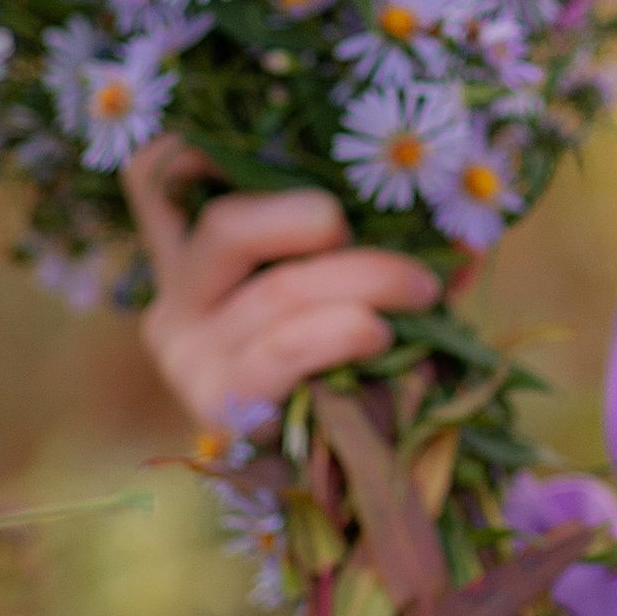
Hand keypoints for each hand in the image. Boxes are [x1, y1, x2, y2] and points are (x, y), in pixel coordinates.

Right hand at [124, 136, 442, 427]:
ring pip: (278, 290)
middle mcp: (175, 299)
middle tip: (382, 238)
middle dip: (317, 220)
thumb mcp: (336, 290)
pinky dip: (341, 332)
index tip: (245, 139)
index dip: (183, 150)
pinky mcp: (219, 404)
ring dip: (365, 281)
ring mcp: (189, 354)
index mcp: (192, 258)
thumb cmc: (333, 362)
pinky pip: (285, 350)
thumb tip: (464, 228)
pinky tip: (380, 335)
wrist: (322, 475)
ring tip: (419, 291)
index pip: (152, 183)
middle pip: (228, 226)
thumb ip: (370, 247)